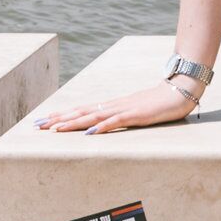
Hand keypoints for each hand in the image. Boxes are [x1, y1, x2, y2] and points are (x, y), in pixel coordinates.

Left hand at [35, 81, 199, 134]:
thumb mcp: (138, 112)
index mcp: (113, 106)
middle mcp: (114, 106)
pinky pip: (116, 122)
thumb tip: (104, 126)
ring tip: (54, 129)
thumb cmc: (162, 102)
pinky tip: (89, 132)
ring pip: (93, 117)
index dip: (62, 116)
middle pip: (81, 112)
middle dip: (58, 120)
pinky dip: (101, 127)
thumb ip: (122, 118)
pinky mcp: (138, 115)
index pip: (82, 111)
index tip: (43, 122)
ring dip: (73, 123)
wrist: (183, 88)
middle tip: (37, 126)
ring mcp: (125, 109)